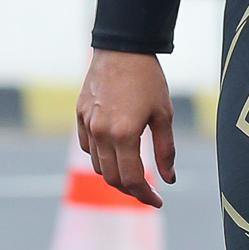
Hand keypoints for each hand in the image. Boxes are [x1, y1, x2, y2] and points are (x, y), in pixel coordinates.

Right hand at [77, 49, 175, 205]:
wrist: (122, 48)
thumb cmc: (148, 79)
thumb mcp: (164, 114)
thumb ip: (165, 150)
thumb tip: (169, 179)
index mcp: (125, 134)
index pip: (132, 180)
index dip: (145, 196)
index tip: (158, 201)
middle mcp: (102, 133)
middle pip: (112, 178)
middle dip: (131, 190)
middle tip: (147, 192)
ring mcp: (88, 124)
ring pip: (98, 165)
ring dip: (115, 175)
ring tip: (133, 174)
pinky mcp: (80, 115)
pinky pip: (87, 147)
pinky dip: (100, 157)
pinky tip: (115, 153)